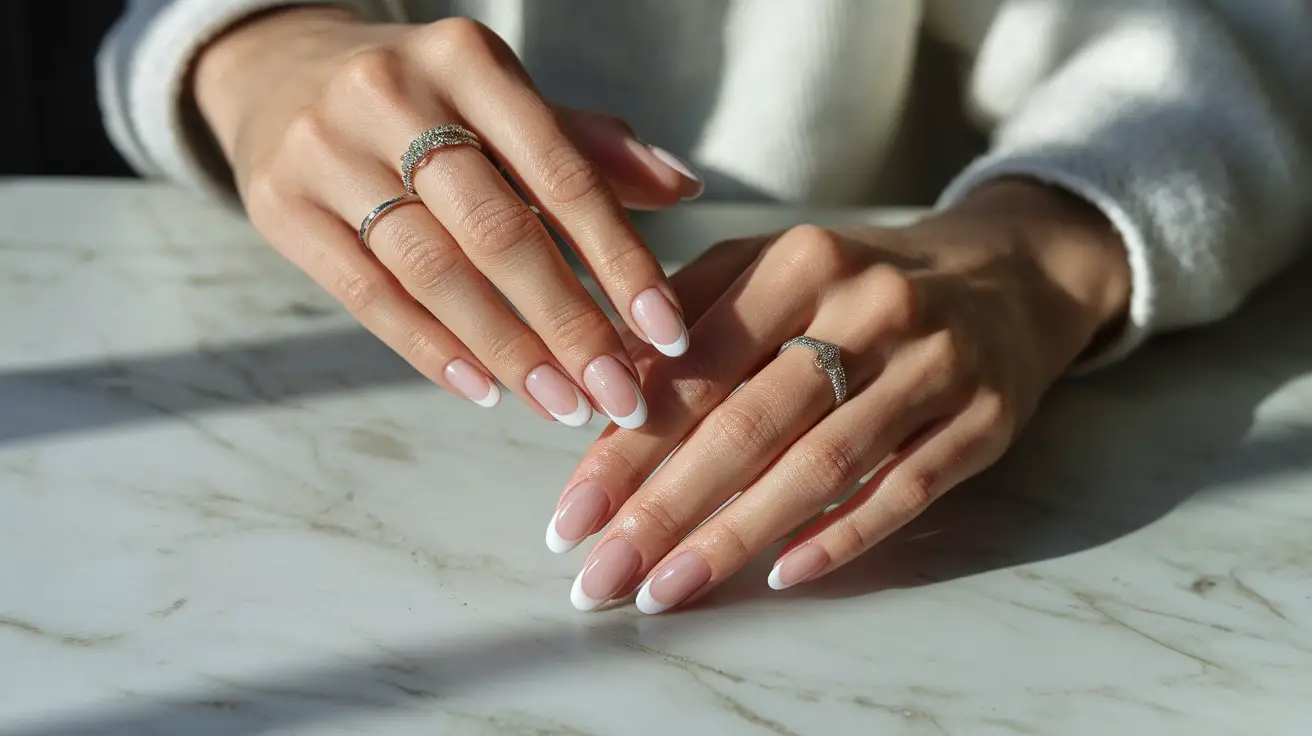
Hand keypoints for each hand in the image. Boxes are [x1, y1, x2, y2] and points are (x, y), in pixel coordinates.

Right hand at [194, 8, 701, 424]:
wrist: (281, 71)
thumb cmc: (423, 99)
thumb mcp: (502, 98)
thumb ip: (589, 145)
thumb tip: (685, 188)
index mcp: (468, 60)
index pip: (563, 173)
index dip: (621, 260)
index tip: (668, 334)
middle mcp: (394, 95)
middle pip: (498, 231)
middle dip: (570, 324)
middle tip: (622, 394)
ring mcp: (328, 151)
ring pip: (433, 271)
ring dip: (510, 351)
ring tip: (565, 406)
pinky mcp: (281, 208)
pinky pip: (367, 296)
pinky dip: (433, 351)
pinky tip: (486, 390)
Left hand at [547, 180, 1130, 611]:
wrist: (1007, 274)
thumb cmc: (858, 284)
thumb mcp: (774, 268)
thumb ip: (690, 319)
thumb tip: (603, 403)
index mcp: (798, 261)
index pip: (694, 366)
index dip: (626, 448)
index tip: (570, 516)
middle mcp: (868, 306)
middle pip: (749, 423)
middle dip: (663, 510)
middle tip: (601, 575)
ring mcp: (933, 364)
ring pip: (822, 465)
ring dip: (735, 537)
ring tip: (666, 591)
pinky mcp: (984, 419)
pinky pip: (904, 491)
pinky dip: (841, 537)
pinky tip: (780, 577)